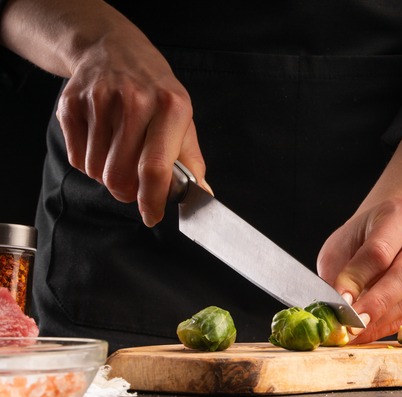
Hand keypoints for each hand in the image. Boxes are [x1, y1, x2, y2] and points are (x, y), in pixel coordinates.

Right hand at [56, 33, 205, 226]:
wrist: (115, 50)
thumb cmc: (155, 92)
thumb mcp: (183, 119)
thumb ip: (191, 161)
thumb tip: (202, 197)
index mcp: (171, 107)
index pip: (155, 168)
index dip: (152, 200)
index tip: (152, 216)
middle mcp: (135, 101)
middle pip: (119, 176)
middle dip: (127, 192)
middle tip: (134, 186)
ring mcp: (100, 100)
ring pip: (95, 170)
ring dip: (107, 176)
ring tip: (119, 155)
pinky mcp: (71, 104)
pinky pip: (76, 158)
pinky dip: (88, 163)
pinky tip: (101, 142)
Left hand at [317, 197, 401, 342]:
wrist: (393, 231)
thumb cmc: (364, 238)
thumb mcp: (343, 245)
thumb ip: (339, 274)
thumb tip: (337, 309)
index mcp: (401, 213)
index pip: (379, 252)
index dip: (358, 280)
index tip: (340, 303)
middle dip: (376, 305)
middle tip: (352, 326)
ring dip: (383, 320)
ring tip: (357, 332)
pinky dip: (395, 325)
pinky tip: (374, 330)